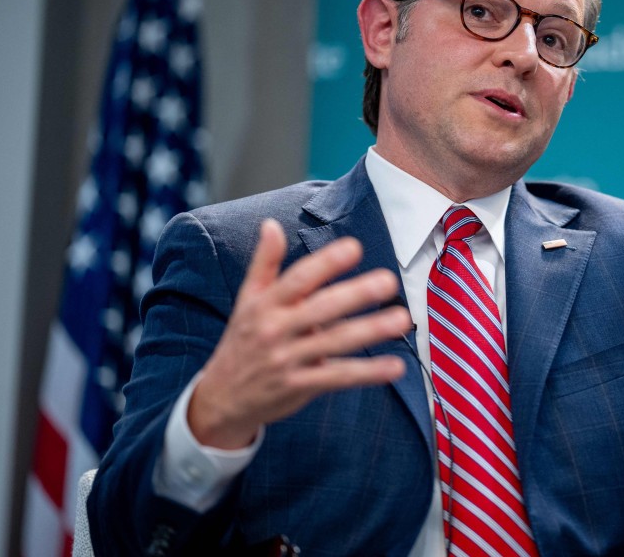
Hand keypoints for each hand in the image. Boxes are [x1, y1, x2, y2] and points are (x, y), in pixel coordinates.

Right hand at [188, 219, 412, 448]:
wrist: (222, 398)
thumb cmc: (243, 341)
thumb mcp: (247, 299)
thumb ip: (264, 262)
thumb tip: (271, 225)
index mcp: (266, 304)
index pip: (298, 279)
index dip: (326, 263)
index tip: (354, 247)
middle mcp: (276, 330)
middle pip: (321, 308)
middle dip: (356, 294)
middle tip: (388, 281)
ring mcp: (288, 360)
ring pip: (335, 342)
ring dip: (370, 330)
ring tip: (401, 319)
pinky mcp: (300, 386)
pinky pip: (339, 378)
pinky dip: (368, 373)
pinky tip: (395, 366)